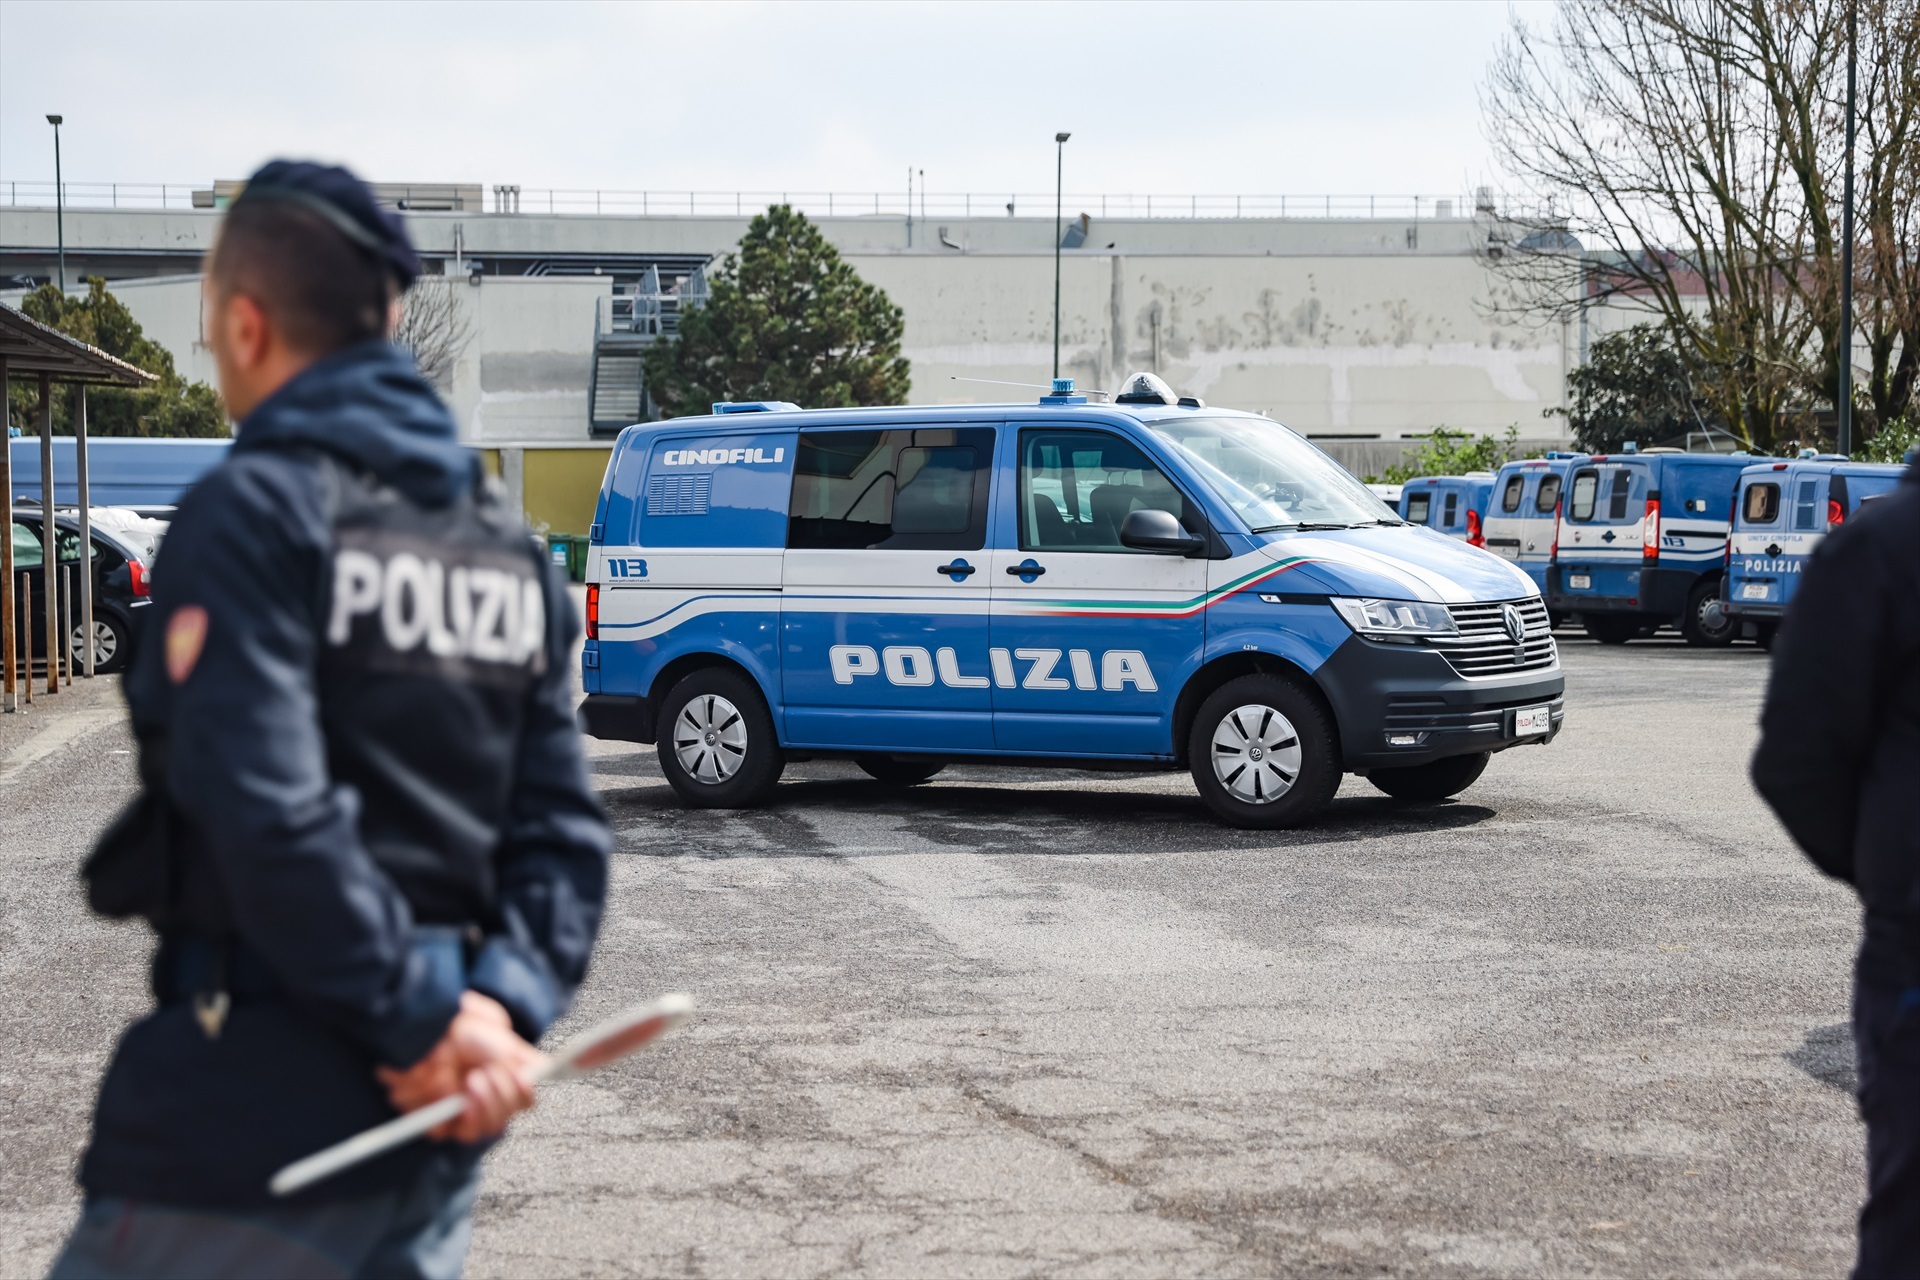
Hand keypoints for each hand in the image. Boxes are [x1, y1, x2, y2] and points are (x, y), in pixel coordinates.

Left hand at [376, 990, 545, 1142]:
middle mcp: (483, 1098)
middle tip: (491, 1072)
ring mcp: (459, 1110)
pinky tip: (458, 1096)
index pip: (523, 1099)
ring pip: (484, 1129)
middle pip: (506, 1118)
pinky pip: (451, 1132)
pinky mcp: (433, 1119)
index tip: (526, 1078)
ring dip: (484, 1105)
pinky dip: (459, 1116)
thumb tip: (550, 1071)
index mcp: (503, 1081)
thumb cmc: (462, 1029)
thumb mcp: (501, 1038)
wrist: (423, 1027)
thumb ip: (525, 1059)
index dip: (525, 1092)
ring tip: (474, 1079)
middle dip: (504, 1096)